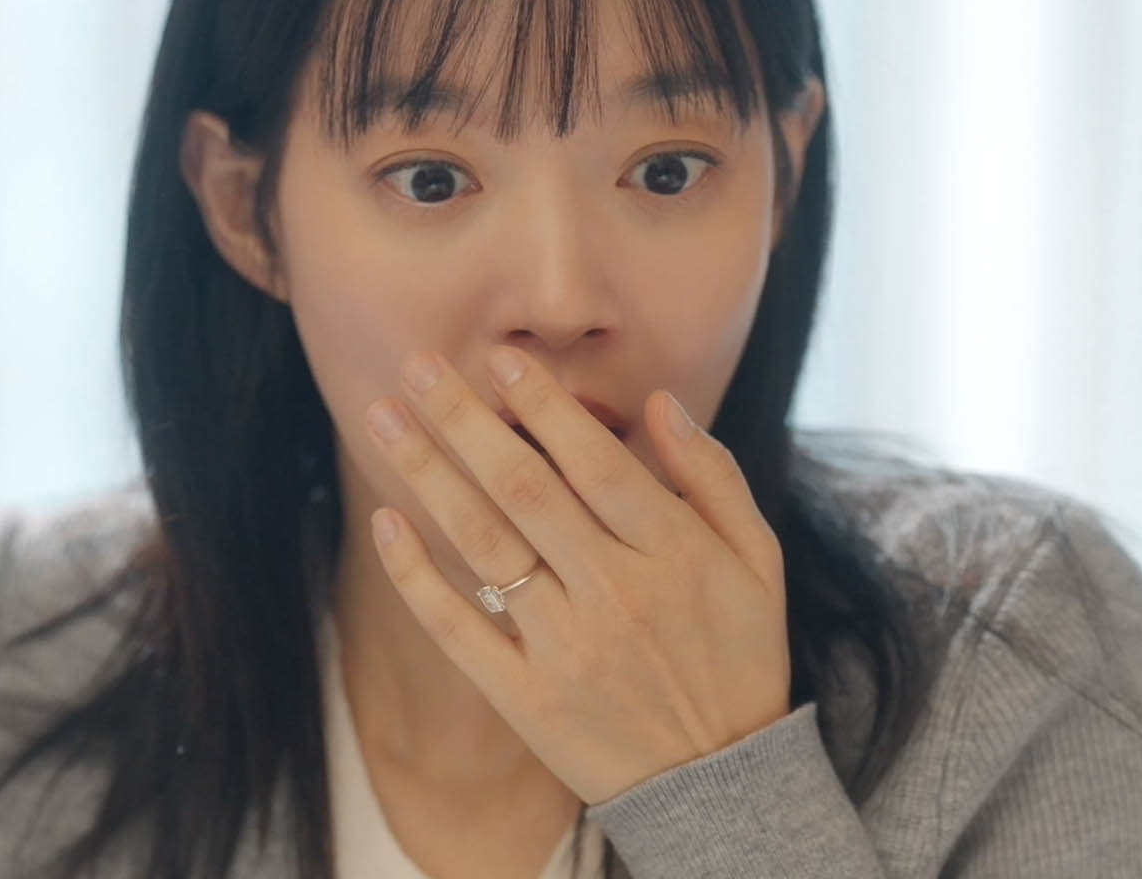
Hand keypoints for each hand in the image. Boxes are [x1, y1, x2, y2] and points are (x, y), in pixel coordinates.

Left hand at [361, 346, 791, 804]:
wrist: (721, 785)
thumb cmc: (738, 655)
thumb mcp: (758, 562)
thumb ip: (712, 477)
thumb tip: (660, 402)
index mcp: (675, 554)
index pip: (596, 463)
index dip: (544, 406)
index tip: (500, 357)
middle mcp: (616, 595)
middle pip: (525, 491)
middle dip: (467, 421)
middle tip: (419, 365)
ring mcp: (566, 648)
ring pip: (484, 546)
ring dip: (427, 475)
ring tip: (382, 419)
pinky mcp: (526, 698)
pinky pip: (459, 626)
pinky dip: (417, 575)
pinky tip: (387, 520)